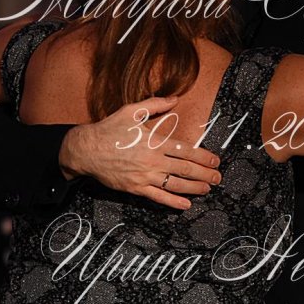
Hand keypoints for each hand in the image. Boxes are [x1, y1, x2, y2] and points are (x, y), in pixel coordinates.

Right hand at [59, 95, 221, 209]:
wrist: (86, 150)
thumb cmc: (108, 129)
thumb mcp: (130, 111)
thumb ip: (155, 104)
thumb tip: (175, 99)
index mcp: (154, 142)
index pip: (185, 150)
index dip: (203, 157)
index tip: (215, 161)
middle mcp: (152, 160)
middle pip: (185, 169)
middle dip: (204, 174)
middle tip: (217, 177)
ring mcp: (144, 176)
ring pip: (175, 184)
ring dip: (194, 188)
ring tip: (207, 189)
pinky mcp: (135, 188)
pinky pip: (158, 197)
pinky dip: (173, 202)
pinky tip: (185, 205)